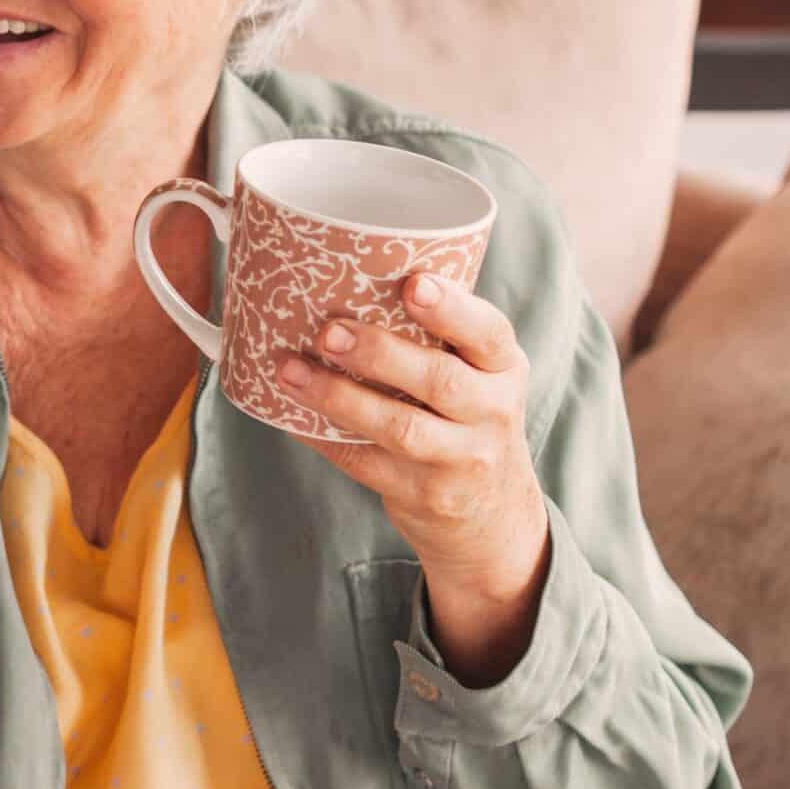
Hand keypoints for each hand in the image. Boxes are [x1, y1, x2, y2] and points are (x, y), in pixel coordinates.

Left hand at [275, 272, 550, 685]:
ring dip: (339, 397)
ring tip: (289, 370)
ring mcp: (460, 460)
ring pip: (400, 428)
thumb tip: (341, 277)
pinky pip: (365, 463)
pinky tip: (287, 412)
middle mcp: (492, 413)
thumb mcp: (476, 373)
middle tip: (328, 331)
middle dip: (380, 353)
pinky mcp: (424, 495)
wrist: (493, 511)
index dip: (452, 309)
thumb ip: (436, 333)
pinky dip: (322, 436)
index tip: (413, 283)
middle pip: (440, 381)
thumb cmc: (466, 416)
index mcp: (503, 368)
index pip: (488, 333)